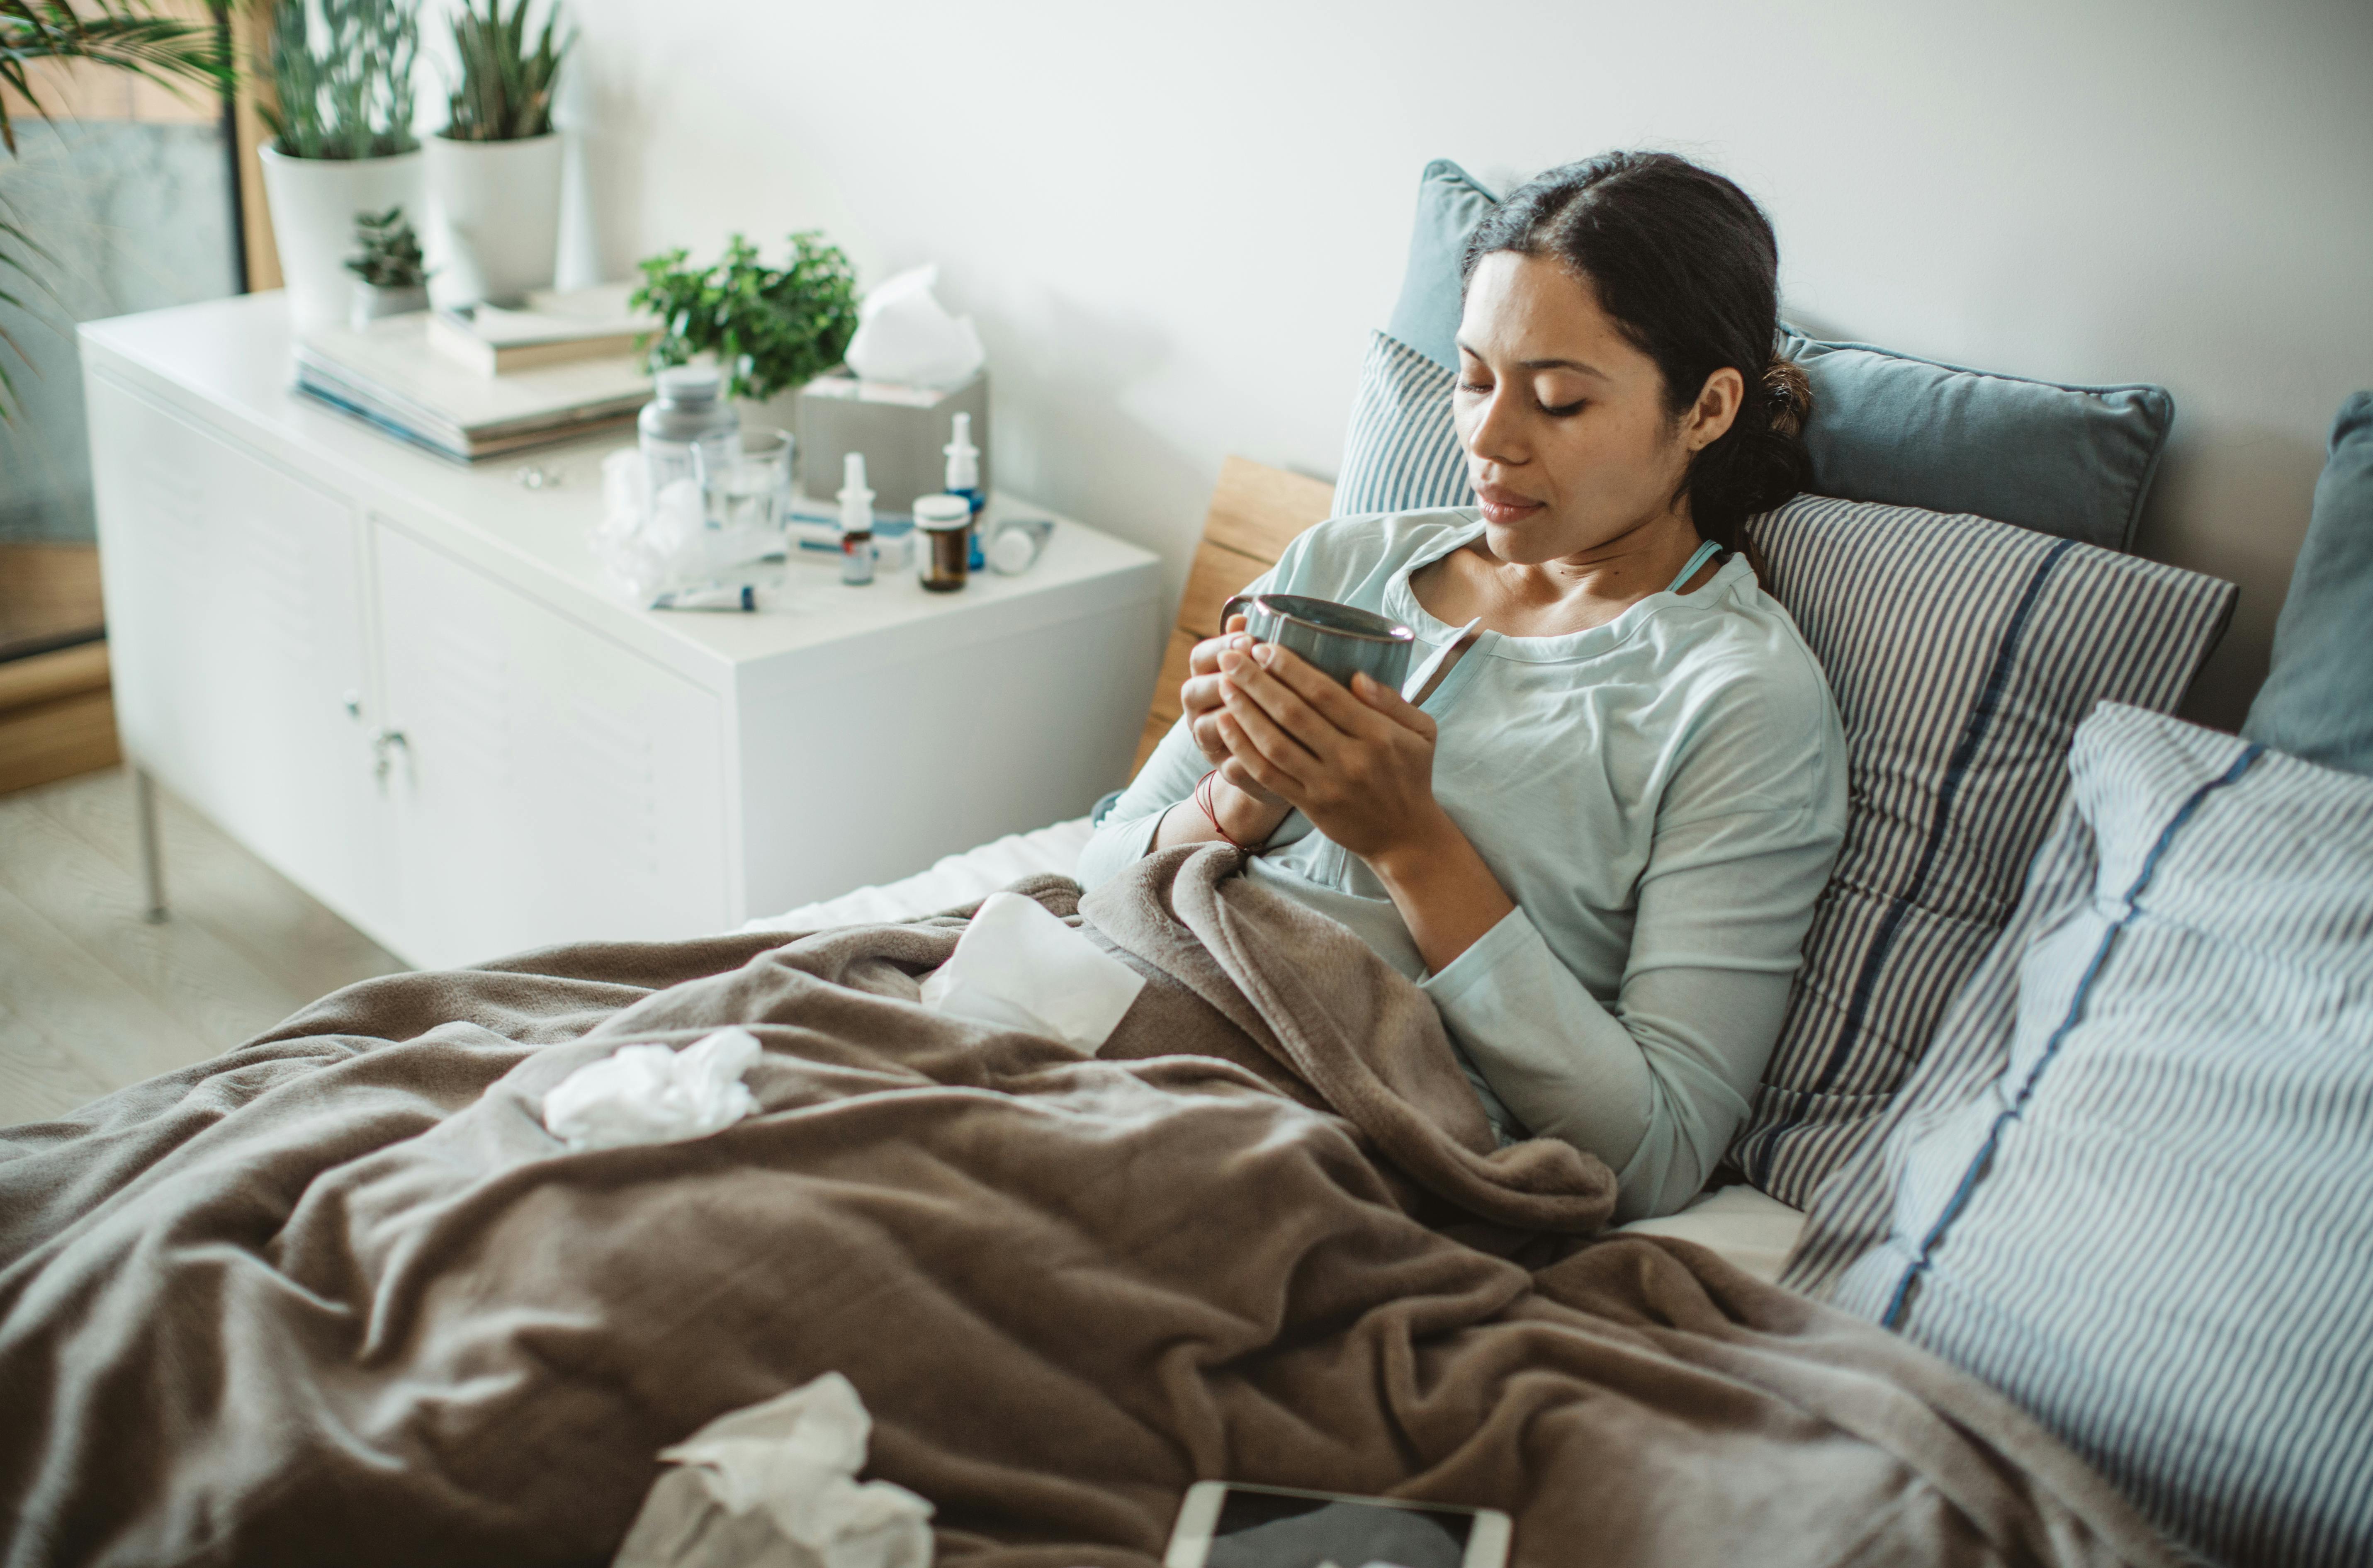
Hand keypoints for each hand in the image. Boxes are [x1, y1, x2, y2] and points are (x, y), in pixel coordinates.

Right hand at [1181, 614, 1285, 804]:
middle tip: (1251, 670)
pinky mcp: (1226, 769)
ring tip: (1261, 707)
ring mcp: (1209, 742)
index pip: (1200, 657)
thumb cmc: (1275, 702)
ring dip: (1231, 716)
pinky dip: (1245, 754)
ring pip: (1205, 728)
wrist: (1281, 755)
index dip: (1220, 646)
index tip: (1249, 639)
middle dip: (1221, 680)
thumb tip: (1242, 614)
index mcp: (1206, 679)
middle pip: (1193, 691)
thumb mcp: (1269, 671)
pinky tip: (1270, 745)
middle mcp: (1199, 710)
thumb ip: (1255, 647)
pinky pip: (1228, 764)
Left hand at [1214, 641, 1445, 866]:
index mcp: (1378, 735)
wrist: (1405, 837)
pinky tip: (1225, 725)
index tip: (1264, 648)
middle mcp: (1351, 759)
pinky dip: (1243, 749)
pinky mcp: (1310, 805)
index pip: (1326, 695)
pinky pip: (1268, 775)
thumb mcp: (1421, 732)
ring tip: (1224, 685)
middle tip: (1230, 657)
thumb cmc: (1411, 775)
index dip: (1290, 669)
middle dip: (1256, 682)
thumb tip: (1357, 674)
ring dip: (1244, 712)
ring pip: (1275, 744)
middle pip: (1293, 714)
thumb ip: (1393, 700)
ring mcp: (1327, 785)